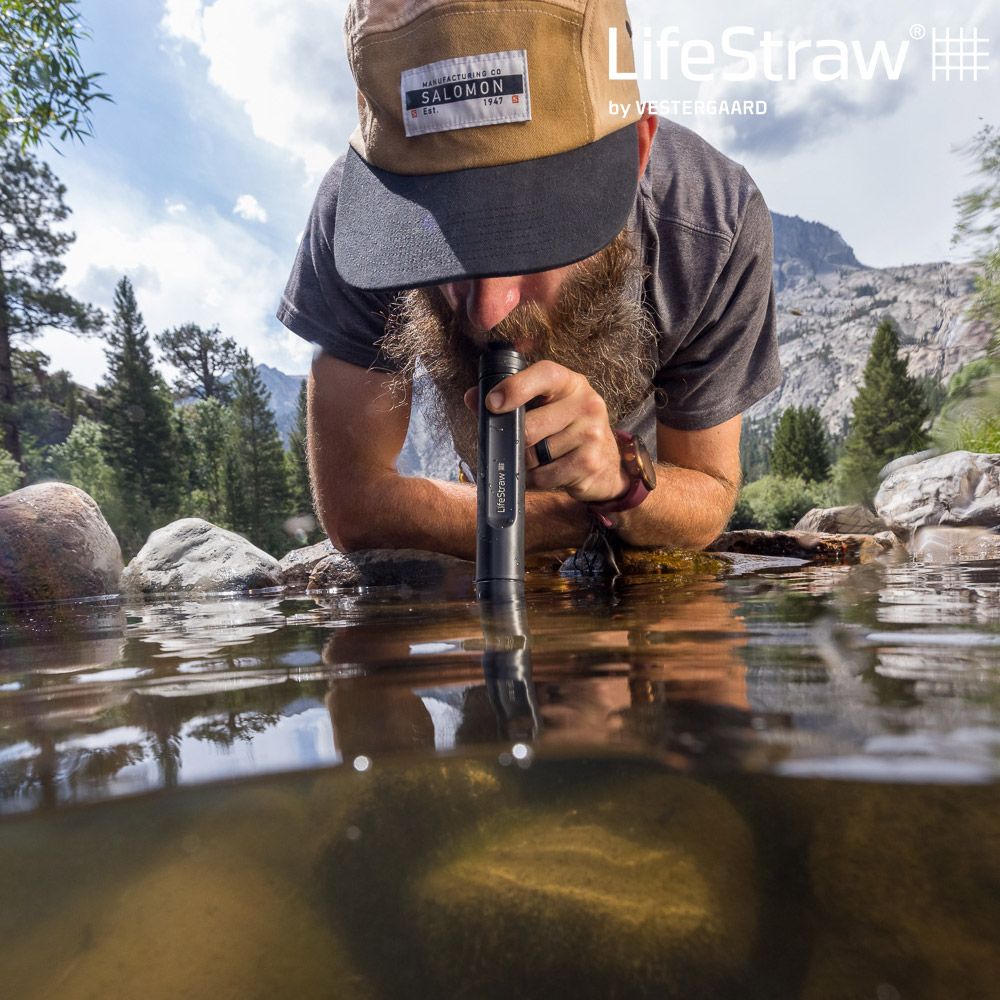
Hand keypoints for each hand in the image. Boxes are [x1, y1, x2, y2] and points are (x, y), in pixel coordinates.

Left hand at [463, 360, 628, 503]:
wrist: (608, 463)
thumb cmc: (566, 429)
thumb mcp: (544, 407)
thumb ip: (509, 400)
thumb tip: (471, 398)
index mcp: (571, 383)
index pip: (544, 375)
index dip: (515, 387)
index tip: (491, 403)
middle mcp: (586, 403)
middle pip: (530, 426)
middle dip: (513, 440)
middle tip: (510, 443)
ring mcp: (591, 434)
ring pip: (534, 454)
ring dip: (523, 462)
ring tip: (533, 458)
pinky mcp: (588, 463)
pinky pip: (543, 476)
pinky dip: (533, 479)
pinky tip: (541, 473)